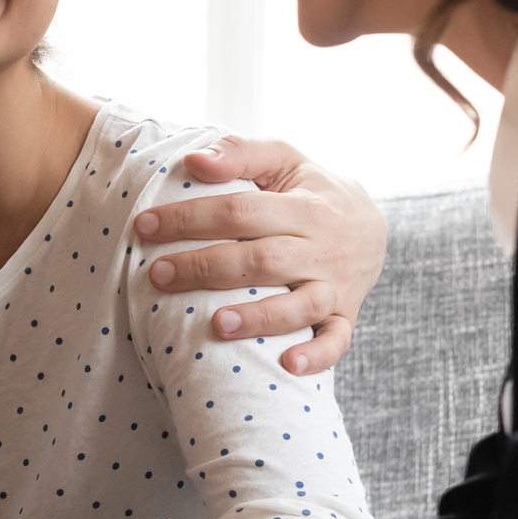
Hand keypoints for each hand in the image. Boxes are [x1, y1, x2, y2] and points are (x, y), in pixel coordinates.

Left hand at [135, 137, 384, 374]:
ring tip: (215, 324)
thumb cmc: (310, 191)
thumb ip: (240, 153)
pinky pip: (336, 342)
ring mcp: (336, 287)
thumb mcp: (284, 160)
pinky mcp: (345, 317)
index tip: (146, 227)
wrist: (372, 226)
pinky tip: (287, 365)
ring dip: (258, 318)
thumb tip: (194, 160)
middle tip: (157, 275)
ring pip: (300, 306)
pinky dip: (316, 356)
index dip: (190, 219)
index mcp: (305, 207)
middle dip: (206, 268)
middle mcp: (324, 248)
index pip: (240, 211)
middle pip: (262, 260)